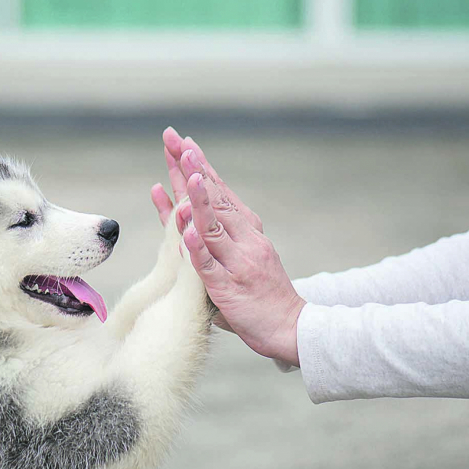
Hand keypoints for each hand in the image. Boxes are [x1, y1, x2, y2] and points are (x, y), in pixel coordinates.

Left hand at [150, 128, 263, 331]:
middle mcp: (245, 240)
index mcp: (246, 231)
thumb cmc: (262, 294)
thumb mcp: (241, 257)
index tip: (184, 143)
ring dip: (199, 199)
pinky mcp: (229, 288)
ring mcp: (237, 263)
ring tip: (186, 174)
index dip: (200, 167)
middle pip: (214, 199)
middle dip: (193, 169)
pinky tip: (187, 231)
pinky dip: (197, 248)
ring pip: (214, 226)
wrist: (291, 328)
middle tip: (177, 141)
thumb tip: (186, 217)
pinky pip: (209, 266)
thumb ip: (215, 238)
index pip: (219, 192)